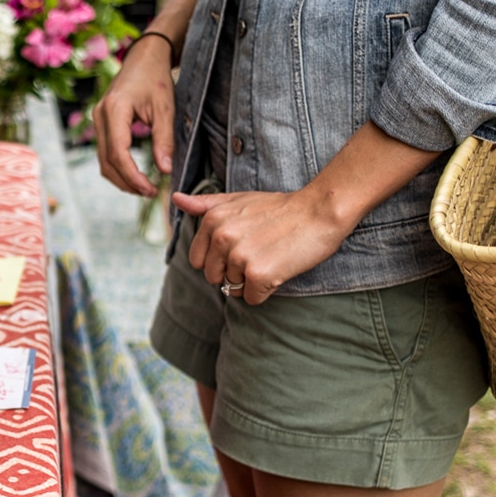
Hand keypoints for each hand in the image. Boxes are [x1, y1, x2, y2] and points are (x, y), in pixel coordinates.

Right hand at [91, 34, 175, 196]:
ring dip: (121, 178)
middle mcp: (100, 116)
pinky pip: (105, 153)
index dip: (132, 176)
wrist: (144, 58)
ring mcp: (98, 120)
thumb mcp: (166, 108)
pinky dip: (118, 168)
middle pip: (106, 161)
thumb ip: (164, 139)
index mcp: (114, 109)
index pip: (118, 152)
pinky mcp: (101, 124)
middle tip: (150, 192)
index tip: (150, 189)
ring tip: (144, 187)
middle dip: (127, 182)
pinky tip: (135, 175)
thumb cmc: (156, 78)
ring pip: (102, 160)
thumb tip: (166, 170)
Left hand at [172, 188, 353, 304]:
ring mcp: (240, 256)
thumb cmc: (279, 208)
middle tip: (259, 252)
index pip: (198, 261)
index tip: (242, 247)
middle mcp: (222, 237)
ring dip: (251, 281)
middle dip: (234, 272)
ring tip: (271, 257)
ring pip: (233, 289)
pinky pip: (252, 298)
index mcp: (212, 220)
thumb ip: (206, 204)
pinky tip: (280, 269)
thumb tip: (176, 198)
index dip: (219, 260)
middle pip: (214, 277)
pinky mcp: (259, 274)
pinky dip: (266, 290)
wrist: (319, 211)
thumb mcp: (239, 200)